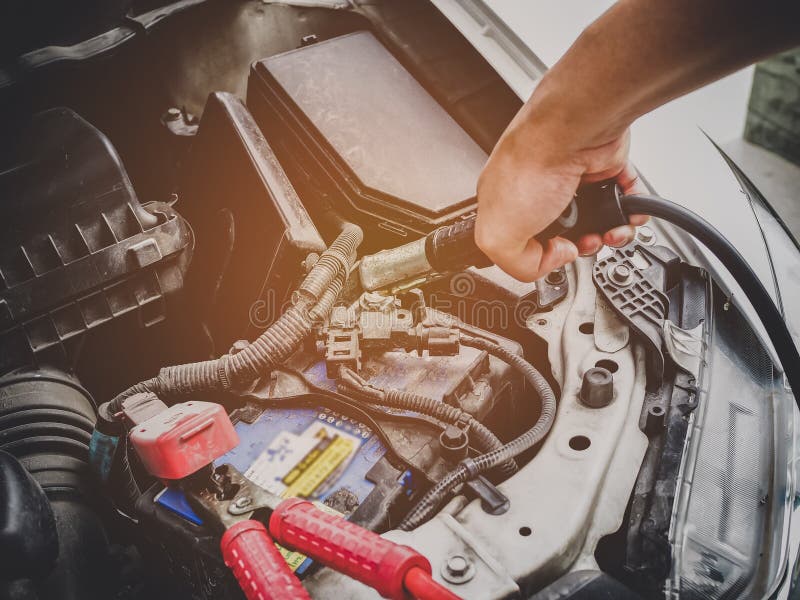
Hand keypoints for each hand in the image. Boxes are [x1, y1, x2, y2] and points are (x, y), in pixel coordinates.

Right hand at [475, 112, 647, 281]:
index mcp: (505, 203)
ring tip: (611, 232)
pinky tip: (626, 215)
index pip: (520, 243)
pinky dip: (629, 212)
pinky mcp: (602, 169)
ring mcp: (572, 179)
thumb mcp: (498, 237)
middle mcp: (537, 189)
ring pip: (596, 220)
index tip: (548, 254)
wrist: (571, 129)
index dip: (538, 257)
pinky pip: (622, 200)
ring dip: (608, 233)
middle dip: (579, 247)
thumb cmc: (531, 166)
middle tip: (582, 243)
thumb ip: (516, 264)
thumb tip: (550, 262)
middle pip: (563, 234)